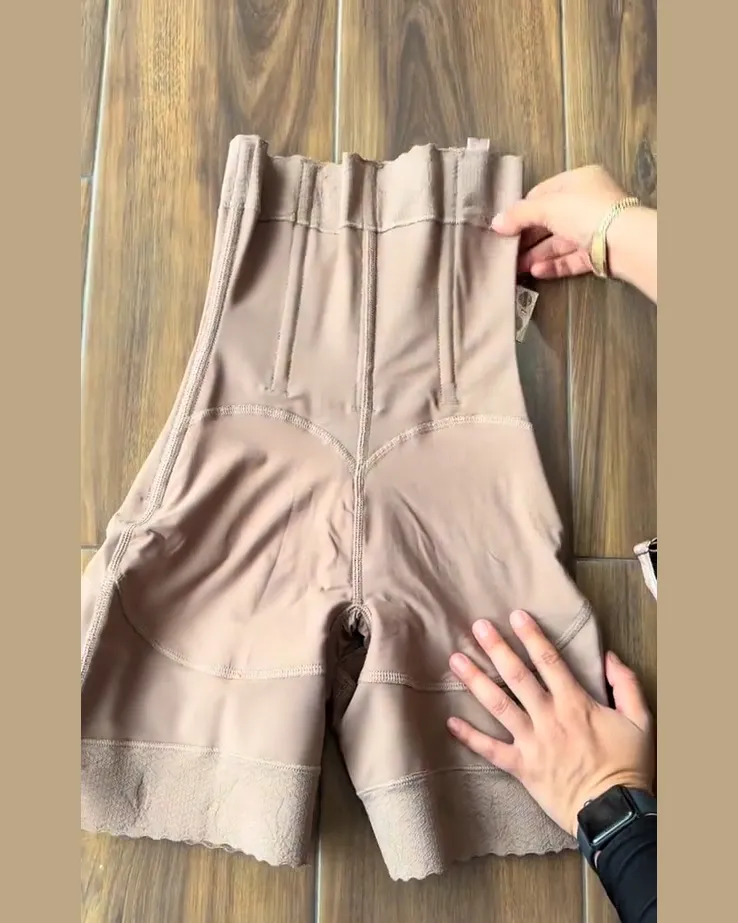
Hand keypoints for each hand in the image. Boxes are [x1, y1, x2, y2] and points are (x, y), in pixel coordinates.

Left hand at [447, 610, 653, 836]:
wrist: (615, 814)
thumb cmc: (628, 767)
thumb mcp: (640, 721)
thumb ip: (626, 685)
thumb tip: (610, 656)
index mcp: (575, 704)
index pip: (550, 661)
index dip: (532, 636)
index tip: (515, 615)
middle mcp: (549, 718)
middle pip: (518, 676)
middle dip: (497, 649)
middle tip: (477, 626)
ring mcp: (532, 742)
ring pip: (499, 706)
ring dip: (475, 682)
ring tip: (455, 661)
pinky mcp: (522, 767)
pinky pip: (491, 750)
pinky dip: (470, 737)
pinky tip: (450, 722)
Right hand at [491, 165, 628, 279]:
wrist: (621, 240)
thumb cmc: (583, 211)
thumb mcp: (546, 207)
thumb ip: (519, 215)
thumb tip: (495, 223)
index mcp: (578, 181)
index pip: (543, 193)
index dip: (522, 209)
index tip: (505, 225)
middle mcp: (586, 203)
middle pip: (550, 221)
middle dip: (528, 237)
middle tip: (507, 250)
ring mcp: (592, 229)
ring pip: (559, 242)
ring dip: (537, 254)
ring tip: (516, 267)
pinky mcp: (597, 253)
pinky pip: (570, 258)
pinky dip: (553, 265)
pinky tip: (535, 272)